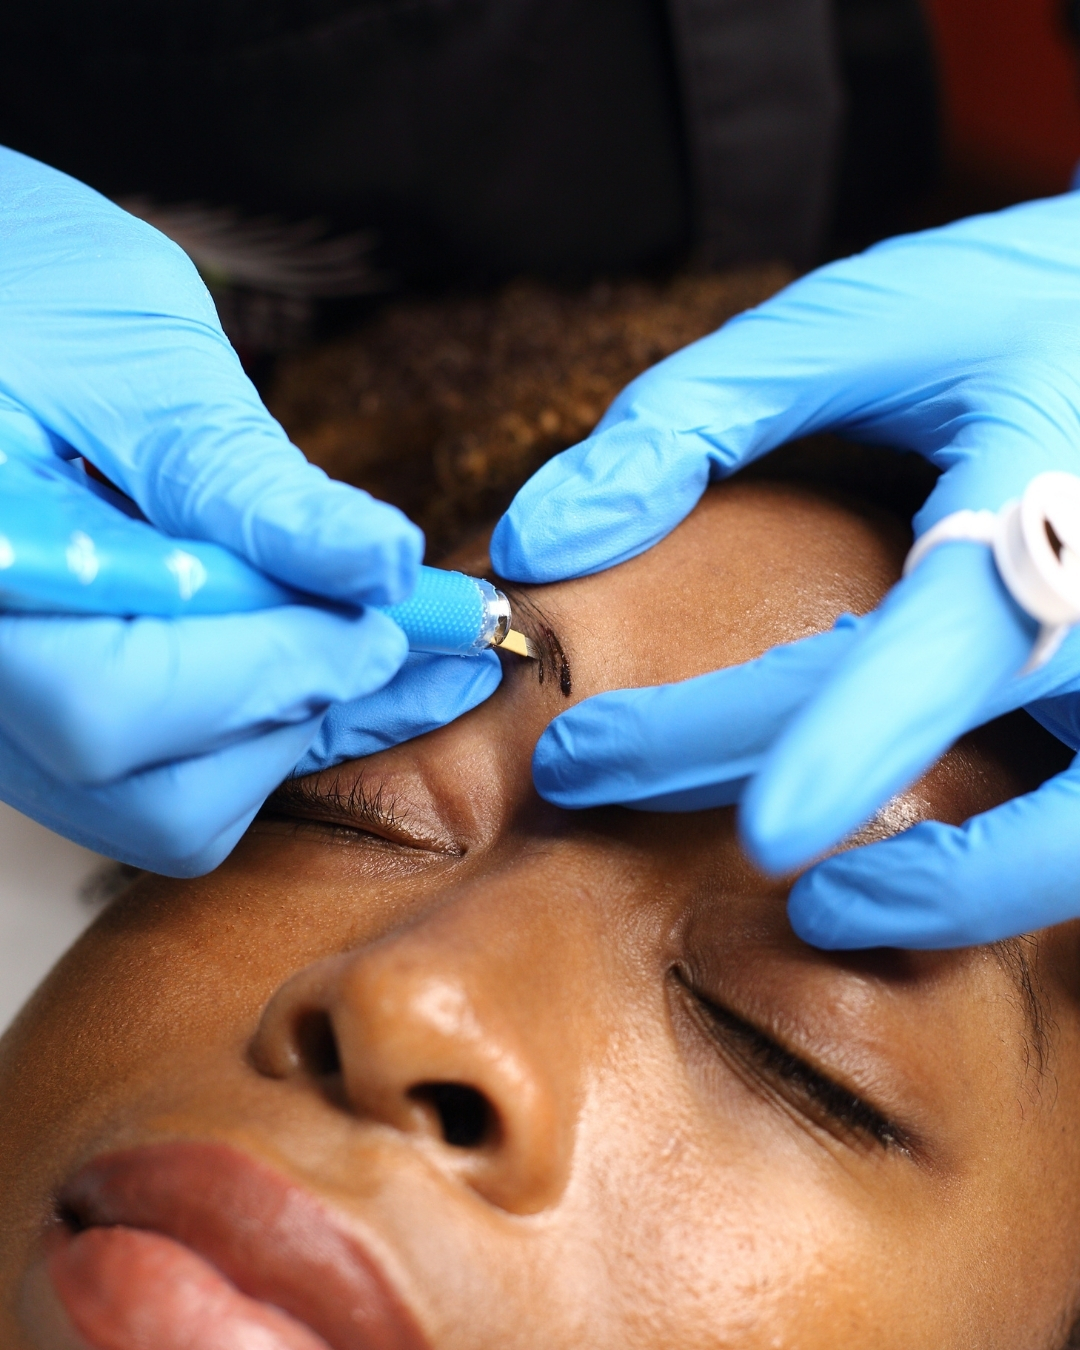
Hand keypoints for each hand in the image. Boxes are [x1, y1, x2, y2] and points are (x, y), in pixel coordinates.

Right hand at [0, 147, 498, 874]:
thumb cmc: (20, 284)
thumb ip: (248, 480)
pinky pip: (172, 769)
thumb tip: (384, 564)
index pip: (113, 701)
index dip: (271, 672)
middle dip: (291, 710)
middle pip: (144, 788)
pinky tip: (355, 660)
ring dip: (294, 724)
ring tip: (380, 636)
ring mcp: (8, 706)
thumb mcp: (135, 356)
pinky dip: (275, 722)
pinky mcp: (56, 707)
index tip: (383, 619)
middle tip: (388, 633)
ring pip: (164, 801)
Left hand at [491, 194, 1079, 947]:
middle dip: (783, 775)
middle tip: (599, 778)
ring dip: (958, 896)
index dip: (828, 732)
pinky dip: (1010, 878)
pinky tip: (918, 880)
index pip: (943, 635)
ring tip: (817, 912)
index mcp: (1051, 481)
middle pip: (962, 724)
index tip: (646, 775)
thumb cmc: (1014, 317)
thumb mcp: (859, 325)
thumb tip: (540, 545)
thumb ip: (693, 419)